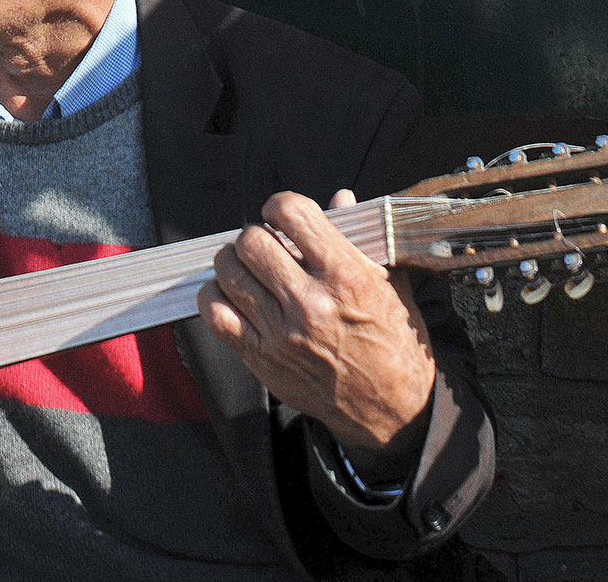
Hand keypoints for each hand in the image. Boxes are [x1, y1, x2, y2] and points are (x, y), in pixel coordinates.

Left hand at [198, 190, 434, 469]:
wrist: (392, 408)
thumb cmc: (393, 342)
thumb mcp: (390, 282)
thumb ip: (361, 237)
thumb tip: (339, 199)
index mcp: (346, 275)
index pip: (291, 213)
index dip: (279, 206)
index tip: (281, 216)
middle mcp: (309, 302)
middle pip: (250, 241)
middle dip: (256, 236)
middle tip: (265, 246)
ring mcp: (281, 332)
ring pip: (228, 272)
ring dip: (233, 262)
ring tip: (248, 268)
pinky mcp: (260, 357)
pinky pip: (214, 313)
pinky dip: (214, 296)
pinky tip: (231, 293)